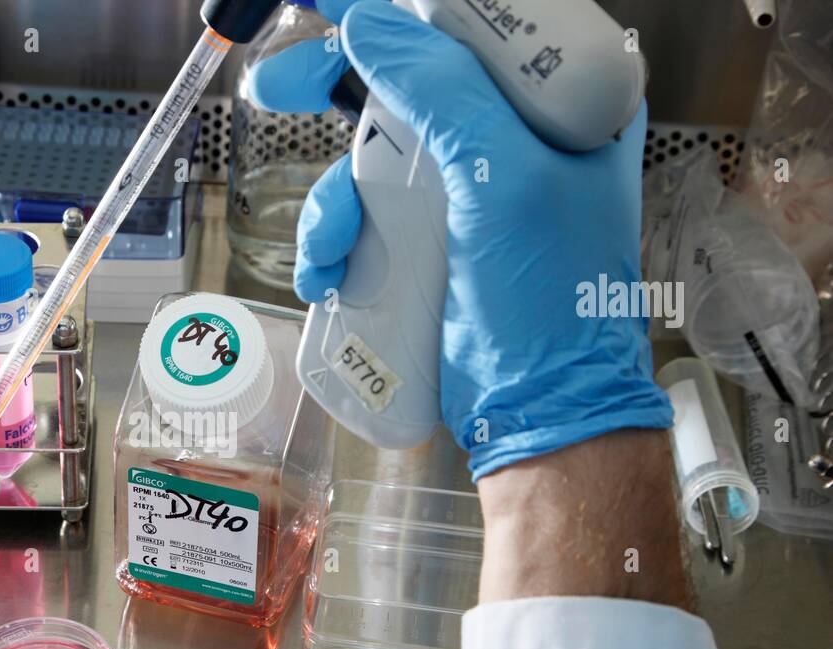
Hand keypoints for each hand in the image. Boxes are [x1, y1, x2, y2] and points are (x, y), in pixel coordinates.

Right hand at [249, 0, 671, 478]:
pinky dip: (337, 244)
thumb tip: (371, 24)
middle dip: (335, 94)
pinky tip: (329, 278)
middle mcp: (519, 137)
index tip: (327, 4)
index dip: (402, 14)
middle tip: (274, 90)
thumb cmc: (549, 307)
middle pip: (411, 83)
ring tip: (328, 255)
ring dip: (333, 203)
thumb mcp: (503, 181)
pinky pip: (369, 217)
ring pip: (376, 156)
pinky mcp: (434, 244)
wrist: (538, 417)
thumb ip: (442, 90)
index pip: (476, 26)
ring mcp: (472, 193)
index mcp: (564, 105)